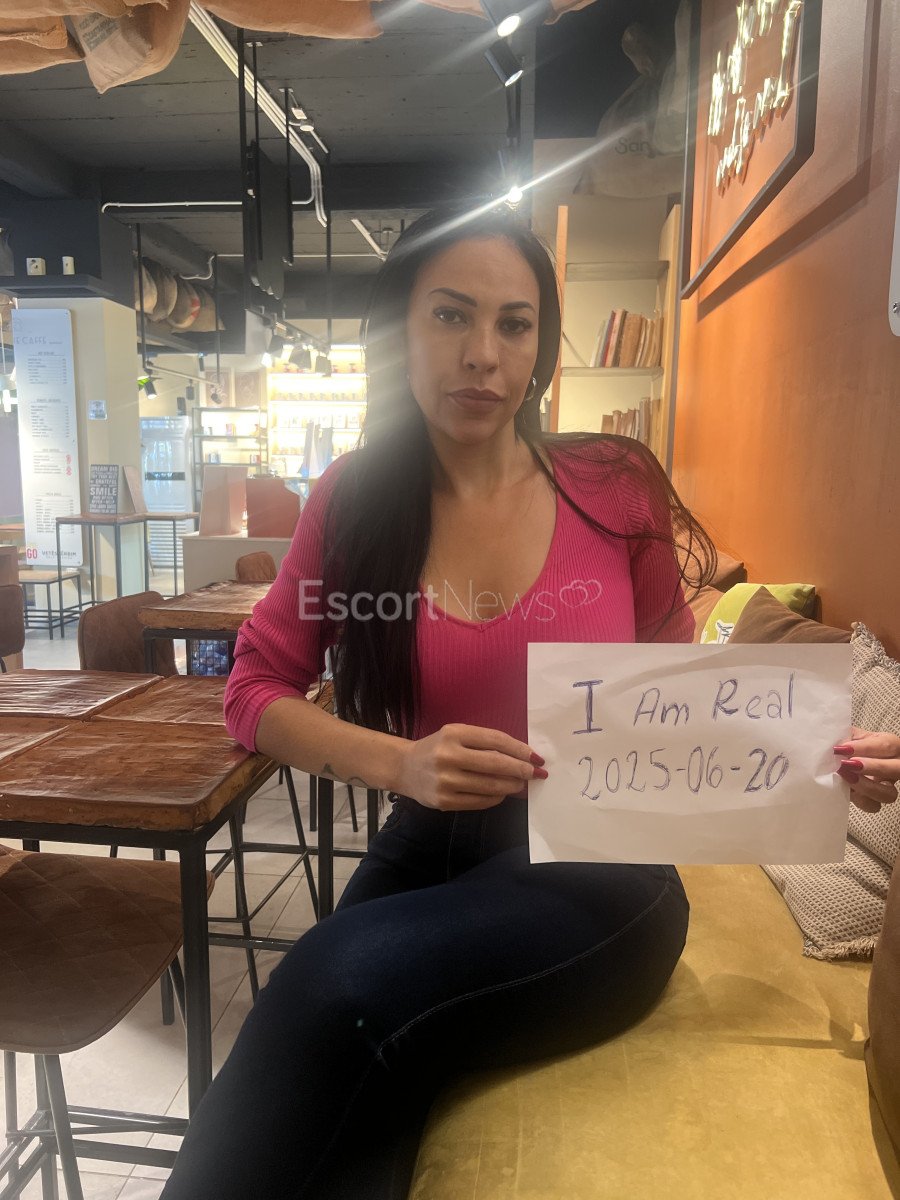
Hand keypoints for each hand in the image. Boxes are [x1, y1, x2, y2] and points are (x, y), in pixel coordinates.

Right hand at [397, 723, 546, 811]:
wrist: (404, 768)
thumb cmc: (437, 748)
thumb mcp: (455, 734)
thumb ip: (483, 741)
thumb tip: (521, 756)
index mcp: (453, 734)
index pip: (495, 740)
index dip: (520, 749)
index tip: (536, 756)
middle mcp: (448, 756)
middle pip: (495, 764)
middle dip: (521, 769)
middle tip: (535, 773)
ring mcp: (445, 780)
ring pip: (490, 785)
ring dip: (512, 785)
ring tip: (521, 783)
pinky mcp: (444, 801)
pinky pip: (479, 801)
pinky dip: (496, 798)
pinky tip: (502, 793)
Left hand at [834, 727, 899, 813]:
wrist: (847, 758)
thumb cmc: (851, 744)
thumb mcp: (851, 735)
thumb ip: (846, 736)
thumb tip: (831, 741)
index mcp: (891, 745)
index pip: (885, 746)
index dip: (864, 748)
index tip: (841, 748)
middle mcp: (895, 766)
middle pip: (896, 769)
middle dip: (872, 767)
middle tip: (847, 764)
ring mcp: (888, 785)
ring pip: (888, 794)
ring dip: (866, 787)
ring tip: (846, 778)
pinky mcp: (876, 799)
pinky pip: (873, 805)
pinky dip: (859, 799)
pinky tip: (846, 790)